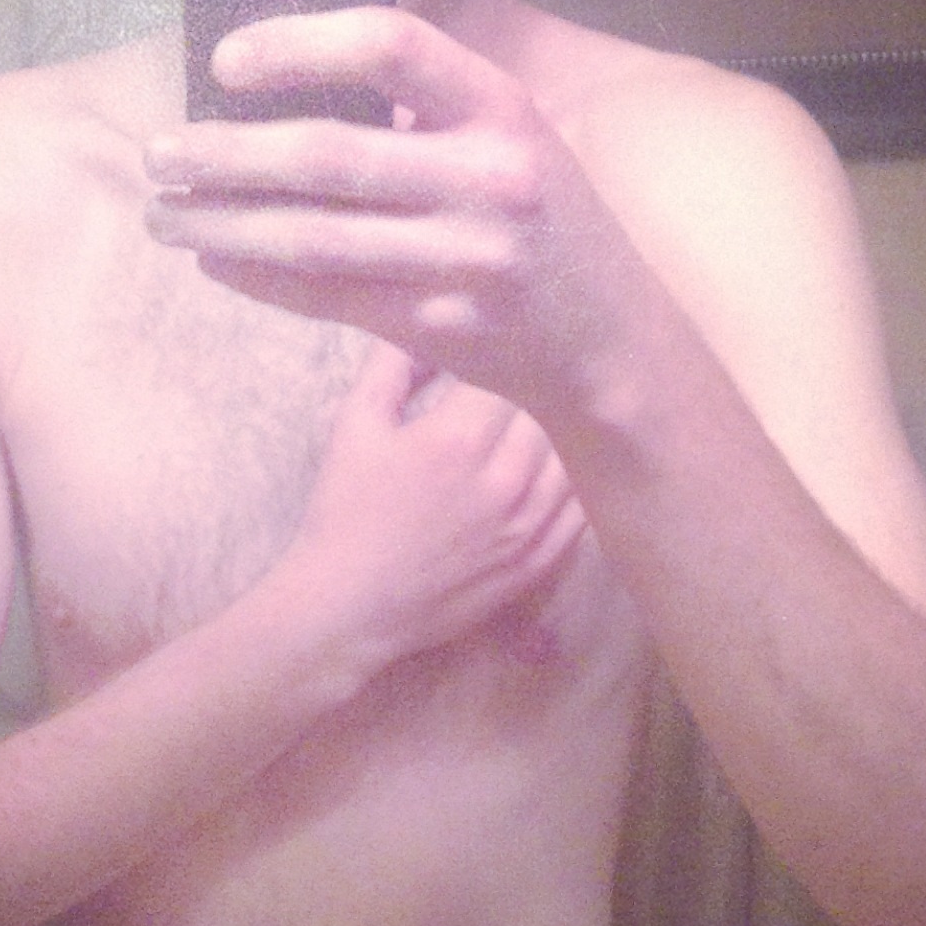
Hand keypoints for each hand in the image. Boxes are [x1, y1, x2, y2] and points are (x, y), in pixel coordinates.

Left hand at [145, 8, 627, 420]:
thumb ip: (423, 107)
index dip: (298, 45)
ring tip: (163, 214)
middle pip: (329, 155)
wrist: (608, 338)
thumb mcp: (509, 136)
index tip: (225, 60)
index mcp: (501, 105)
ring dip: (224, 224)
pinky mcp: (440, 323)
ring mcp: (466, 257)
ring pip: (315, 236)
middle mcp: (488, 177)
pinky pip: (327, 296)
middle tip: (157, 153)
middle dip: (226, 154)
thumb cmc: (540, 220)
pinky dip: (260, 278)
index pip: (392, 44)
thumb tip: (288, 79)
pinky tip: (215, 260)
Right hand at [273, 339, 585, 671]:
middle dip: (532, 391)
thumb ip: (392, 363)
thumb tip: (429, 319)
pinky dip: (572, 481)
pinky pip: (580, 507)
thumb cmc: (345, 511)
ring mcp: (528, 524)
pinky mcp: (537, 560)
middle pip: (550, 407)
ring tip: (539, 421)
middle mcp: (506, 477)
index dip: (503, 354)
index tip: (492, 351)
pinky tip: (552, 469)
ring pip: (573, 453)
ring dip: (558, 433)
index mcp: (460, 435)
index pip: (513, 368)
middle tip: (518, 381)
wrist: (348, 606)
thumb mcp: (355, 424)